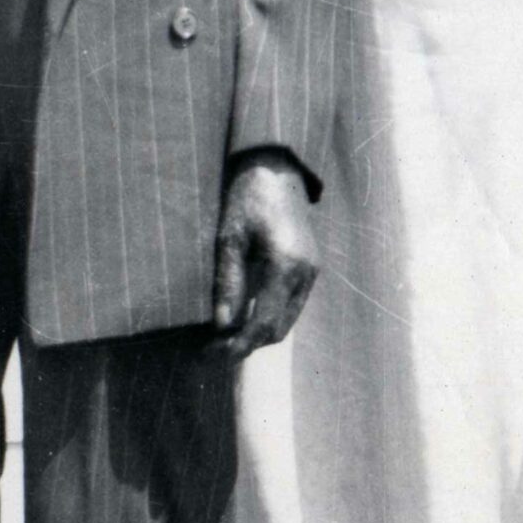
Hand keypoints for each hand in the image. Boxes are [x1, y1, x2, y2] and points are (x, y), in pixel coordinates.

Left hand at [212, 149, 319, 358]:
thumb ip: (228, 283)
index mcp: (286, 266)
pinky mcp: (310, 265)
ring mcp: (312, 270)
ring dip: (258, 331)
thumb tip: (223, 326)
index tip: (211, 355)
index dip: (238, 346)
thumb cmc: (247, 197)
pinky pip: (291, 303)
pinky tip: (244, 311)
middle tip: (211, 348)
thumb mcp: (229, 238)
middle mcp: (306, 273)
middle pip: (278, 329)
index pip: (264, 324)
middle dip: (247, 344)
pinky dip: (269, 315)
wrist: (275, 167)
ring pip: (287, 320)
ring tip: (224, 334)